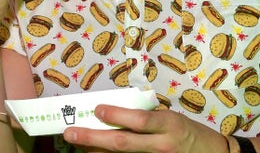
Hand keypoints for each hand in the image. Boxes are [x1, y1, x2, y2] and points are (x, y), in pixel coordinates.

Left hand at [62, 105, 228, 152]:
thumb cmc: (189, 133)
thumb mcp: (171, 118)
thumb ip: (146, 118)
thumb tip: (111, 115)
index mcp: (168, 125)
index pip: (140, 121)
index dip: (117, 116)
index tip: (96, 110)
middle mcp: (162, 145)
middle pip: (123, 144)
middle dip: (93, 138)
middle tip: (70, 133)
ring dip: (95, 152)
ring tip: (77, 144)